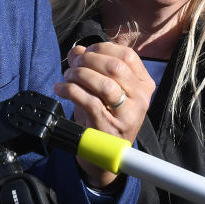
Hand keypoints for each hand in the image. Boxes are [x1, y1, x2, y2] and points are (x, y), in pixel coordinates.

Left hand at [52, 42, 154, 187]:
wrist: (106, 154)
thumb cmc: (104, 115)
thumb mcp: (102, 87)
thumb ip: (92, 65)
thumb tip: (77, 50)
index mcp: (144, 84)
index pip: (127, 55)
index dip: (101, 48)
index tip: (85, 52)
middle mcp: (141, 98)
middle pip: (115, 67)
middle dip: (88, 60)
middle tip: (73, 65)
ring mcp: (128, 115)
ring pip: (104, 83)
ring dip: (79, 75)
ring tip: (67, 77)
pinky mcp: (109, 127)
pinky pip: (89, 101)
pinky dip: (70, 90)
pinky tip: (60, 89)